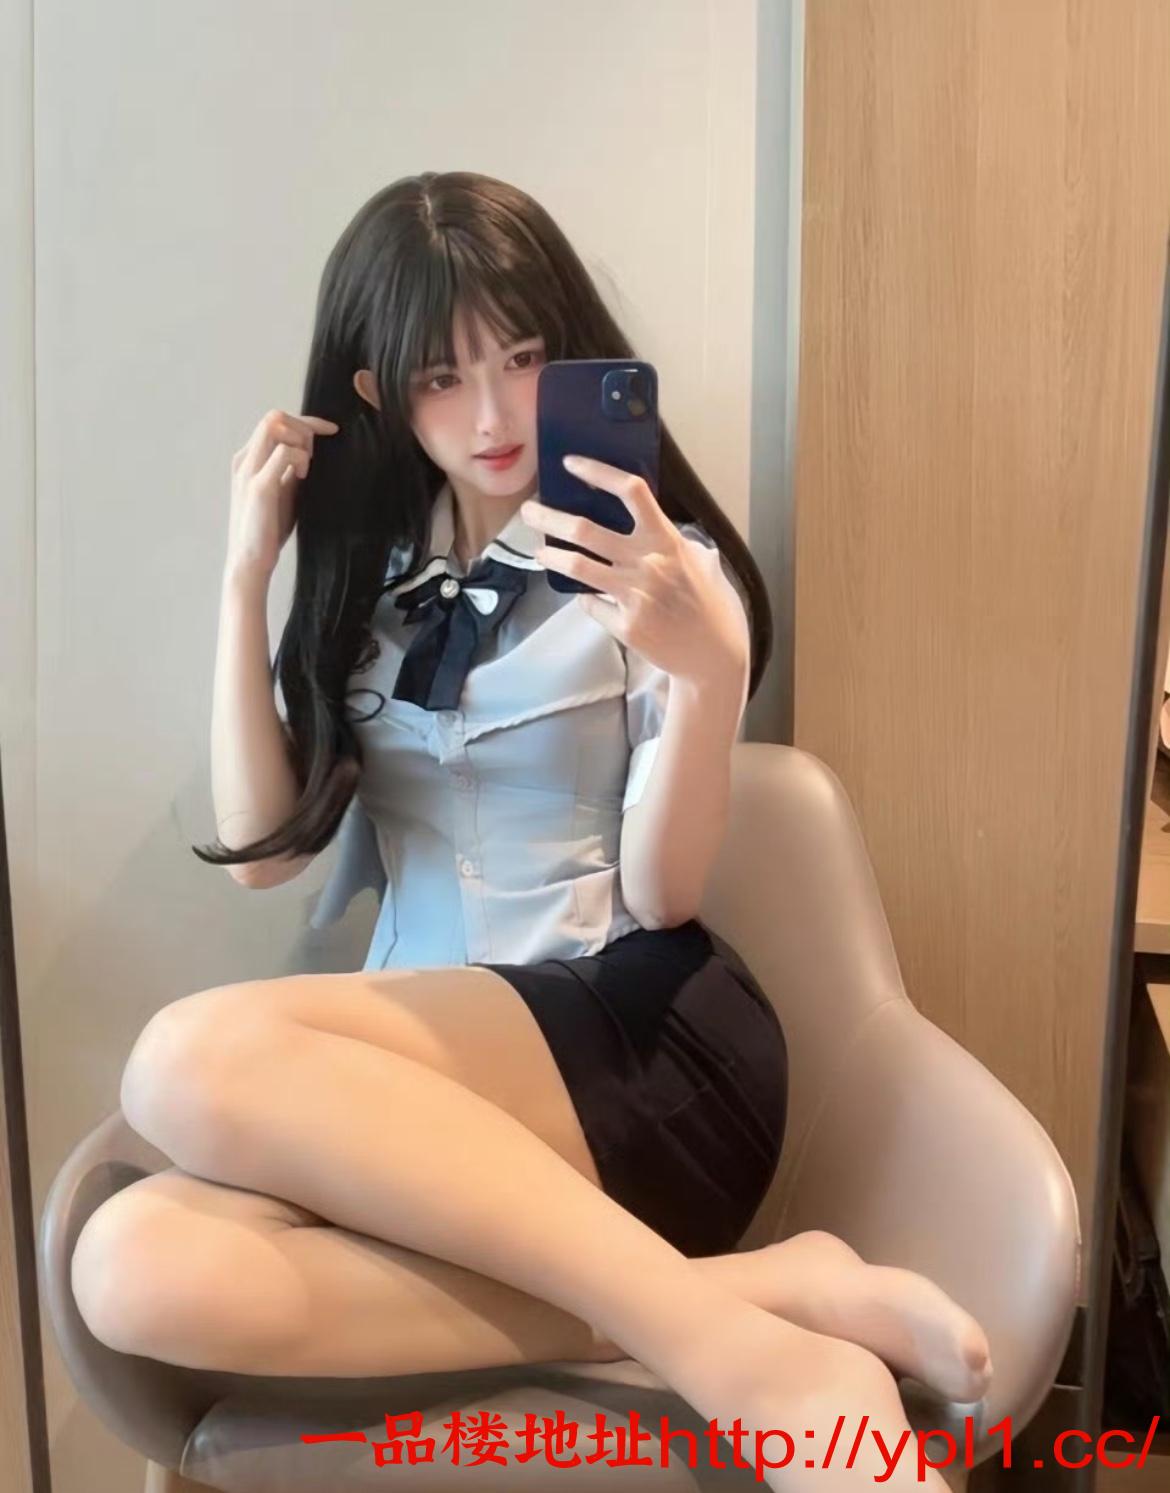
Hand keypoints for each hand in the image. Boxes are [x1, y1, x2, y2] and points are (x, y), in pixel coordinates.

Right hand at [226, 409, 339, 584]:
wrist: (251, 560)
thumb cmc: (269, 528)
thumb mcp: (285, 491)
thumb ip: (292, 469)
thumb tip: (315, 451)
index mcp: (248, 458)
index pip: (275, 421)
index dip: (306, 421)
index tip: (332, 430)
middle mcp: (244, 459)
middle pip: (274, 416)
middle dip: (304, 427)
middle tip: (317, 455)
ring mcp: (248, 470)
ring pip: (275, 425)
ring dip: (301, 440)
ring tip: (308, 469)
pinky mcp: (258, 486)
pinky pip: (284, 452)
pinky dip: (300, 459)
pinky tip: (304, 477)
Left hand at [521, 454, 748, 687]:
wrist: (714, 656)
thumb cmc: (713, 605)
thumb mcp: (701, 561)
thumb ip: (674, 542)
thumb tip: (652, 527)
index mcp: (667, 540)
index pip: (631, 492)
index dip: (598, 472)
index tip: (571, 464)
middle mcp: (647, 563)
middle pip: (586, 530)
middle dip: (550, 517)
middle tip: (529, 511)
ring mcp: (634, 595)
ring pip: (578, 567)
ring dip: (552, 556)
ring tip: (540, 552)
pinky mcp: (625, 625)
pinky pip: (592, 605)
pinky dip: (585, 599)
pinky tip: (584, 597)